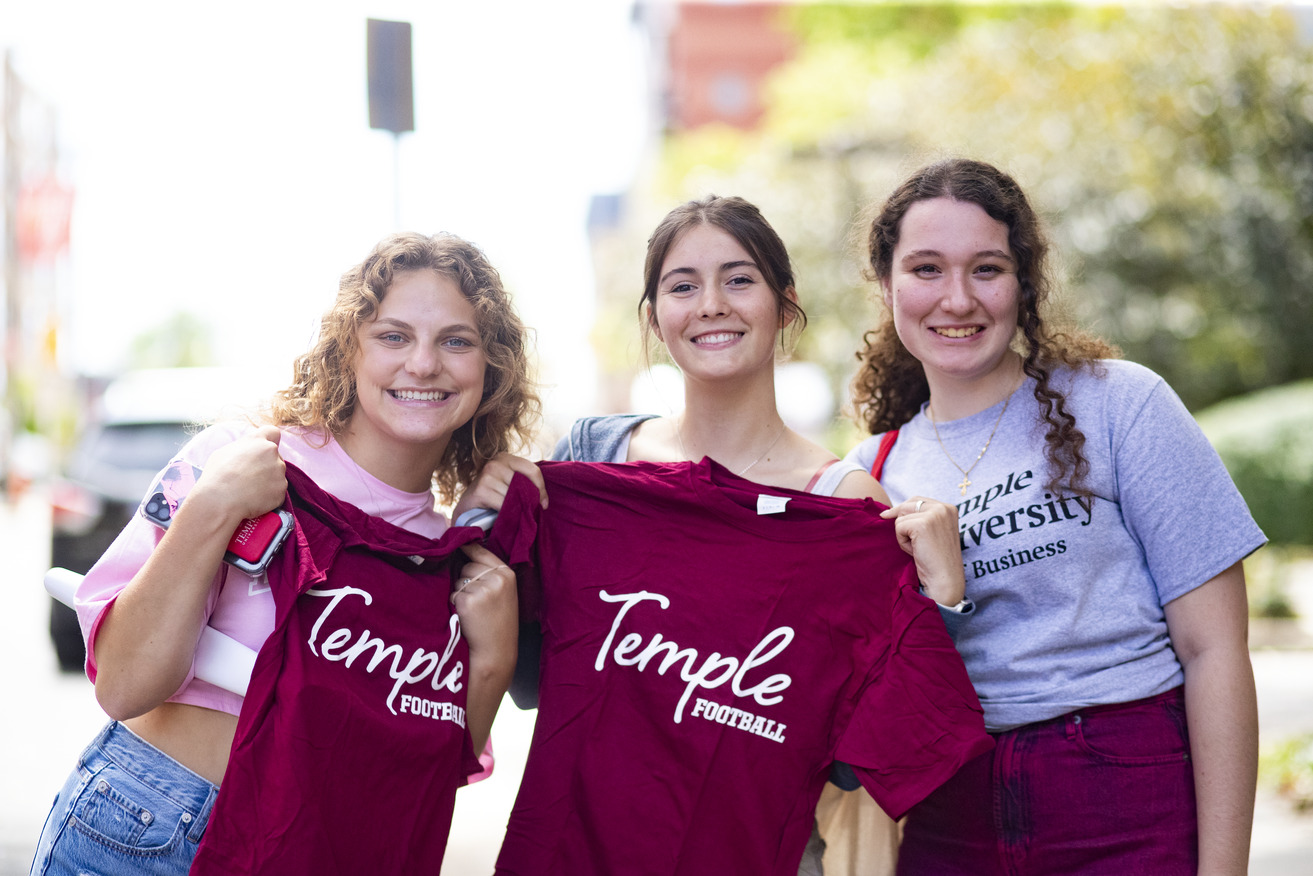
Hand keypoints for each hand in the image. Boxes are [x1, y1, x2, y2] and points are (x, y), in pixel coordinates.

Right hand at [185, 425, 286, 523]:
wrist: (220, 500)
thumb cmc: (217, 476)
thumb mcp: (225, 452)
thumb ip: (243, 448)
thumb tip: (248, 452)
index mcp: (257, 441)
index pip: (273, 432)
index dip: (269, 441)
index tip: (263, 450)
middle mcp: (272, 453)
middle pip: (275, 457)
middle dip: (266, 465)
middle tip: (250, 476)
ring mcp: (279, 471)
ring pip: (277, 474)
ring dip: (269, 480)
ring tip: (249, 489)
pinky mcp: (281, 489)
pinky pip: (277, 491)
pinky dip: (270, 495)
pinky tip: (255, 498)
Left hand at [451, 543, 517, 660]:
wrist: (496, 650)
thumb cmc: (499, 622)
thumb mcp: (504, 592)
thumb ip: (490, 573)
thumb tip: (464, 552)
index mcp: (507, 574)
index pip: (481, 552)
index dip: (468, 548)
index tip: (459, 544)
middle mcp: (496, 578)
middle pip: (467, 566)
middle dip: (466, 579)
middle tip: (479, 601)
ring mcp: (482, 590)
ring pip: (458, 581)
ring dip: (460, 593)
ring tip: (475, 610)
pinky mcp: (467, 601)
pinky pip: (452, 595)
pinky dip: (455, 604)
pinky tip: (468, 617)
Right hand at [452, 453, 546, 520]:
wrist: (466, 507)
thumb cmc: (492, 495)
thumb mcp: (508, 483)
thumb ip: (523, 483)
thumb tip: (544, 500)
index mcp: (504, 458)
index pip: (533, 470)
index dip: (541, 488)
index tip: (544, 503)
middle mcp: (494, 463)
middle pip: (524, 484)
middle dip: (529, 500)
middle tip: (528, 511)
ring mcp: (486, 476)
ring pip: (514, 496)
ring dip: (516, 508)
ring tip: (511, 512)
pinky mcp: (481, 490)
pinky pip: (503, 504)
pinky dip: (506, 512)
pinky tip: (502, 515)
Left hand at [880, 497, 966, 606]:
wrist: (944, 579)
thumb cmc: (936, 560)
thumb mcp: (932, 532)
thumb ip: (920, 518)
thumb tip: (887, 512)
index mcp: (948, 508)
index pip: (917, 500)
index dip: (902, 510)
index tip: (889, 516)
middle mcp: (943, 508)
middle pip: (906, 505)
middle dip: (903, 524)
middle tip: (915, 544)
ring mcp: (934, 515)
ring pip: (901, 517)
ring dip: (904, 535)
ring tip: (919, 548)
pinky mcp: (922, 524)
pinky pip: (898, 527)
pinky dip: (902, 542)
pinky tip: (916, 551)